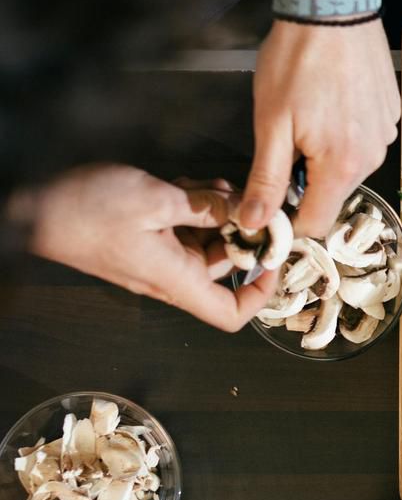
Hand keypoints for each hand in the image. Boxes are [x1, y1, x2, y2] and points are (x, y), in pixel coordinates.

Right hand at [17, 165, 277, 330]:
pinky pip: (182, 228)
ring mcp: (156, 255)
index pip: (230, 314)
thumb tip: (242, 212)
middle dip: (241, 232)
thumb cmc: (86, 209)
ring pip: (205, 240)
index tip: (274, 260)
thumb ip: (205, 207)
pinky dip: (193, 207)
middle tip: (248, 200)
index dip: (260, 295)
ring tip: (214, 186)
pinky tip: (189, 185)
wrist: (29, 206)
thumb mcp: (155, 200)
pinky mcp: (144, 237)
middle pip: (224, 266)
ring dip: (217, 213)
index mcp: (175, 279)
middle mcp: (169, 274)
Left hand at [245, 20, 398, 236]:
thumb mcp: (271, 123)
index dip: (287, 221)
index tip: (266, 201)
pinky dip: (343, 134)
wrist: (334, 6)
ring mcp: (385, 134)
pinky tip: (329, 101)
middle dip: (305, 183)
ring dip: (324, 157)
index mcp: (341, 166)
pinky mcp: (389, 113)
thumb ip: (266, 180)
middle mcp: (372, 157)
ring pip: (348, 168)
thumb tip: (253, 224)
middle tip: (282, 142)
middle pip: (332, 195)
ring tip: (307, 115)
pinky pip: (363, 141)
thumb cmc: (297, 60)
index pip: (316, 224)